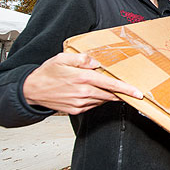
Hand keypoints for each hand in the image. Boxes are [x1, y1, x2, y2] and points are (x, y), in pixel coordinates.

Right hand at [23, 52, 142, 114]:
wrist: (32, 90)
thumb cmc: (47, 73)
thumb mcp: (62, 58)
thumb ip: (81, 59)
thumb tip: (96, 62)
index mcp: (82, 78)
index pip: (110, 85)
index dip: (126, 89)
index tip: (138, 93)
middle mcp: (83, 93)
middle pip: (110, 95)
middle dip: (122, 94)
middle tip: (132, 92)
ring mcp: (79, 103)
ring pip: (102, 100)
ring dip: (108, 96)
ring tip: (109, 89)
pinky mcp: (76, 110)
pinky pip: (93, 105)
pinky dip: (97, 99)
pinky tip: (94, 93)